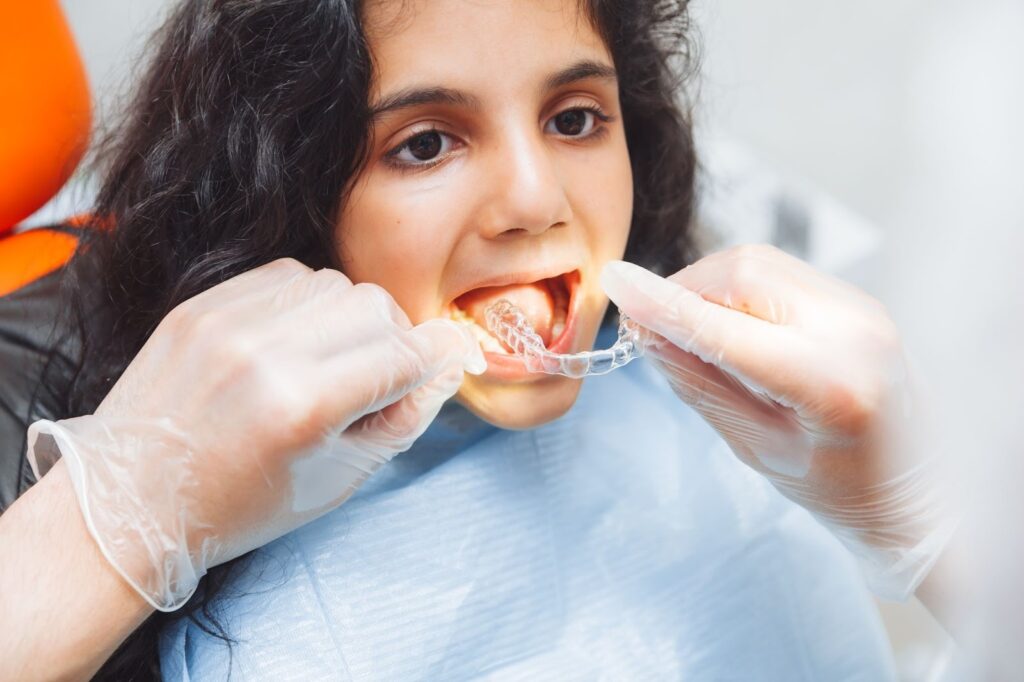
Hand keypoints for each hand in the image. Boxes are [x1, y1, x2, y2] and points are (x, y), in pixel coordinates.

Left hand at [26, 258, 484, 609]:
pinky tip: (290, 341)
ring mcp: (224, 322)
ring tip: (327, 360)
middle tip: (374, 378)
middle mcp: (263, 352)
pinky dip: (303, 302)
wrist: (129, 503)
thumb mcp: (338, 479)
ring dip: (346, 318)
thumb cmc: (239, 507)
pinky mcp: (199, 306)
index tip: (432, 373)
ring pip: (331, 281)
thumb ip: (405, 417)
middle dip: (391, 339)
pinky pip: (283, 273)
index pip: (405, 354)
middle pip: (374, 305)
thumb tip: (451, 361)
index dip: (431, 365)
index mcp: (301, 407)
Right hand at [602, 244, 954, 599]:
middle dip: (685, 291)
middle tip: (652, 330)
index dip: (661, 303)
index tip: (613, 283)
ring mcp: (860, 306)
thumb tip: (649, 334)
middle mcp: (852, 328)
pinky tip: (730, 328)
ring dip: (710, 289)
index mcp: (829, 381)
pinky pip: (780, 275)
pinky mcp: (856, 300)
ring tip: (689, 332)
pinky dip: (739, 292)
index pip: (724, 325)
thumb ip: (700, 385)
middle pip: (742, 272)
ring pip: (758, 264)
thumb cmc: (843, 489)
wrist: (923, 489)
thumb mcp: (758, 449)